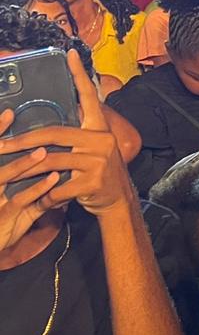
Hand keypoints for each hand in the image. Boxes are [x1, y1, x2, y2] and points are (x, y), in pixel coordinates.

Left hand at [0, 49, 131, 216]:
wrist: (118, 202)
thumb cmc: (98, 174)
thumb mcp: (92, 150)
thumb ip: (76, 137)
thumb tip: (48, 127)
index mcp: (99, 128)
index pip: (88, 97)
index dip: (78, 75)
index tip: (69, 53)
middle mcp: (101, 140)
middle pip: (54, 134)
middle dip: (21, 141)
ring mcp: (99, 161)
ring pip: (50, 162)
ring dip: (25, 172)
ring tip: (6, 176)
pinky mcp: (93, 183)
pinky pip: (57, 188)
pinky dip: (43, 195)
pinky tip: (38, 199)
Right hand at [0, 110, 58, 250]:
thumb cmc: (8, 222)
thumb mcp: (19, 200)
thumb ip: (33, 183)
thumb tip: (57, 167)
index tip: (8, 112)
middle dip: (2, 141)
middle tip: (17, 121)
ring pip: (2, 176)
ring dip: (23, 164)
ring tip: (43, 151)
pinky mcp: (2, 216)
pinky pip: (20, 200)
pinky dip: (37, 189)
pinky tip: (53, 179)